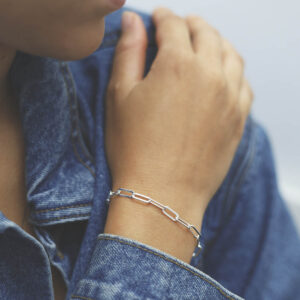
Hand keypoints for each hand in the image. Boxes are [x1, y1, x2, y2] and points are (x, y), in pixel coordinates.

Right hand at [104, 8, 252, 261]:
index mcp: (177, 64)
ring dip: (215, 43)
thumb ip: (128, 52)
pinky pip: (243, 83)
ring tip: (203, 46)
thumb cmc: (134, 148)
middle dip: (191, 25)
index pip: (174, 25)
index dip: (162, 17)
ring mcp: (230, 98)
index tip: (157, 18)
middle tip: (179, 27)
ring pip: (230, 54)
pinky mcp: (239, 120)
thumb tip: (132, 20)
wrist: (161, 194)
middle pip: (207, 33)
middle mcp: (210, 75)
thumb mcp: (120, 95)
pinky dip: (233, 70)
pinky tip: (222, 75)